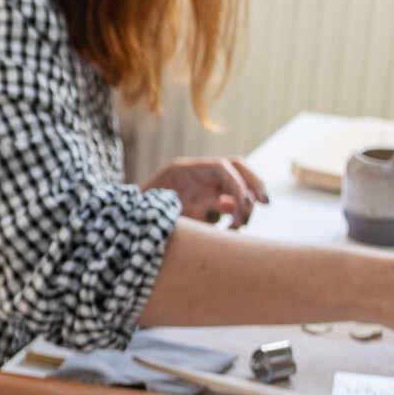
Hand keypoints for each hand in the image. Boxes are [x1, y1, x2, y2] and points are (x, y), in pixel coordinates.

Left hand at [144, 157, 268, 226]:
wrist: (130, 226)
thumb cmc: (140, 217)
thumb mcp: (156, 211)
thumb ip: (182, 209)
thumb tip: (212, 213)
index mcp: (183, 171)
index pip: (221, 166)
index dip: (237, 183)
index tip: (243, 204)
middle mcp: (197, 176)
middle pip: (237, 167)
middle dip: (253, 184)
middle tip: (263, 203)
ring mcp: (203, 188)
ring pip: (238, 185)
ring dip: (247, 202)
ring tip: (241, 222)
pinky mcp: (207, 203)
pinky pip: (231, 204)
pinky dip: (238, 214)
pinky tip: (232, 228)